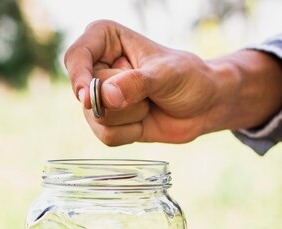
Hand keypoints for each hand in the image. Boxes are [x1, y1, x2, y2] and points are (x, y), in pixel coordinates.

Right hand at [65, 20, 219, 145]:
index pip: (77, 55)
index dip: (78, 76)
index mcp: (106, 40)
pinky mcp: (106, 122)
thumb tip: (106, 98)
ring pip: (96, 118)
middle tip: (150, 91)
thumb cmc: (189, 78)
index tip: (87, 96)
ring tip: (149, 103)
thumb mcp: (167, 74)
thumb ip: (136, 83)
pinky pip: (105, 136)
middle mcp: (97, 67)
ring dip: (130, 117)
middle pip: (89, 94)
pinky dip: (130, 133)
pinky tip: (144, 121)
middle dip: (123, 100)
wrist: (204, 106)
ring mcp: (100, 97)